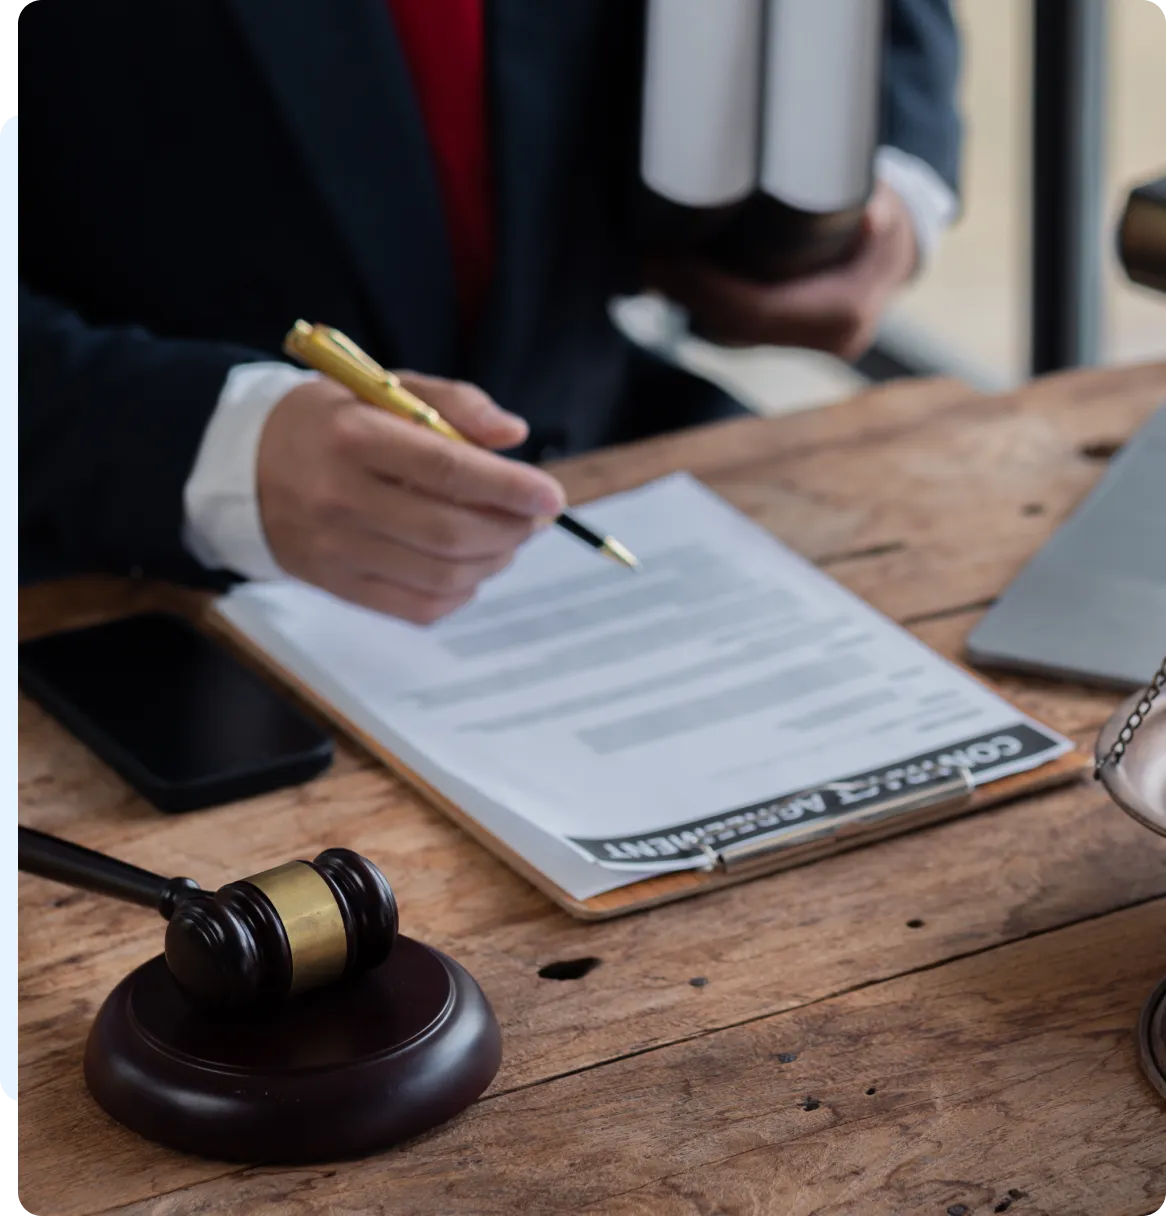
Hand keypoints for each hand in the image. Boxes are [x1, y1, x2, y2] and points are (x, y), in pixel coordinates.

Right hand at [256, 373, 565, 623]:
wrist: (240, 467)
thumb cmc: (329, 422)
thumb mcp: (382, 389)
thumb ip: (453, 403)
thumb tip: (513, 436)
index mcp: (353, 437)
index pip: (447, 470)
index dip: (509, 488)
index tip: (550, 495)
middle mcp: (340, 498)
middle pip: (449, 531)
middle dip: (509, 529)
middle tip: (533, 518)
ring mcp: (336, 550)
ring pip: (440, 574)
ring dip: (492, 562)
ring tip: (506, 539)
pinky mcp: (337, 586)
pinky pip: (417, 606)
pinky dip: (459, 592)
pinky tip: (470, 567)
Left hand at [644, 181, 918, 360]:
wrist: (898, 251)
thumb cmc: (889, 219)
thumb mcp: (888, 205)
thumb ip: (879, 210)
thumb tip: (870, 215)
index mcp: (843, 315)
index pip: (758, 309)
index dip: (704, 288)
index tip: (661, 258)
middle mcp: (826, 341)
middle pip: (737, 325)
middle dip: (686, 294)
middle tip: (643, 258)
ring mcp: (807, 347)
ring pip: (734, 332)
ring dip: (688, 303)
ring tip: (650, 265)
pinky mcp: (789, 341)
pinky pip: (740, 329)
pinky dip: (705, 306)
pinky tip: (673, 281)